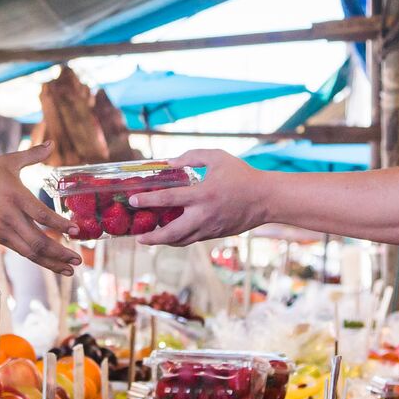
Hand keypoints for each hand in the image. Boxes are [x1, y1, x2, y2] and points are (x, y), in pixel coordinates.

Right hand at [0, 142, 80, 274]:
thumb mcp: (7, 161)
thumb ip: (32, 155)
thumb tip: (51, 143)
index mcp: (15, 196)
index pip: (41, 214)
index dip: (59, 224)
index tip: (75, 230)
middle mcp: (10, 217)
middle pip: (38, 241)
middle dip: (60, 253)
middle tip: (78, 259)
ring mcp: (4, 231)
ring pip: (31, 252)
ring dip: (52, 263)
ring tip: (71, 270)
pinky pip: (23, 253)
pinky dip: (40, 260)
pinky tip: (53, 264)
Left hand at [129, 149, 267, 245]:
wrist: (265, 199)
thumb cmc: (241, 175)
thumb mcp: (217, 157)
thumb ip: (191, 157)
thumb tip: (169, 163)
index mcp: (202, 194)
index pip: (167, 199)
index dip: (147, 201)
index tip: (132, 201)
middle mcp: (203, 215)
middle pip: (170, 233)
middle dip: (152, 237)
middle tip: (138, 237)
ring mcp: (209, 228)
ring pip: (181, 241)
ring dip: (163, 242)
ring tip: (150, 239)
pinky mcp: (215, 234)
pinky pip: (192, 239)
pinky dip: (178, 239)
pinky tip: (170, 235)